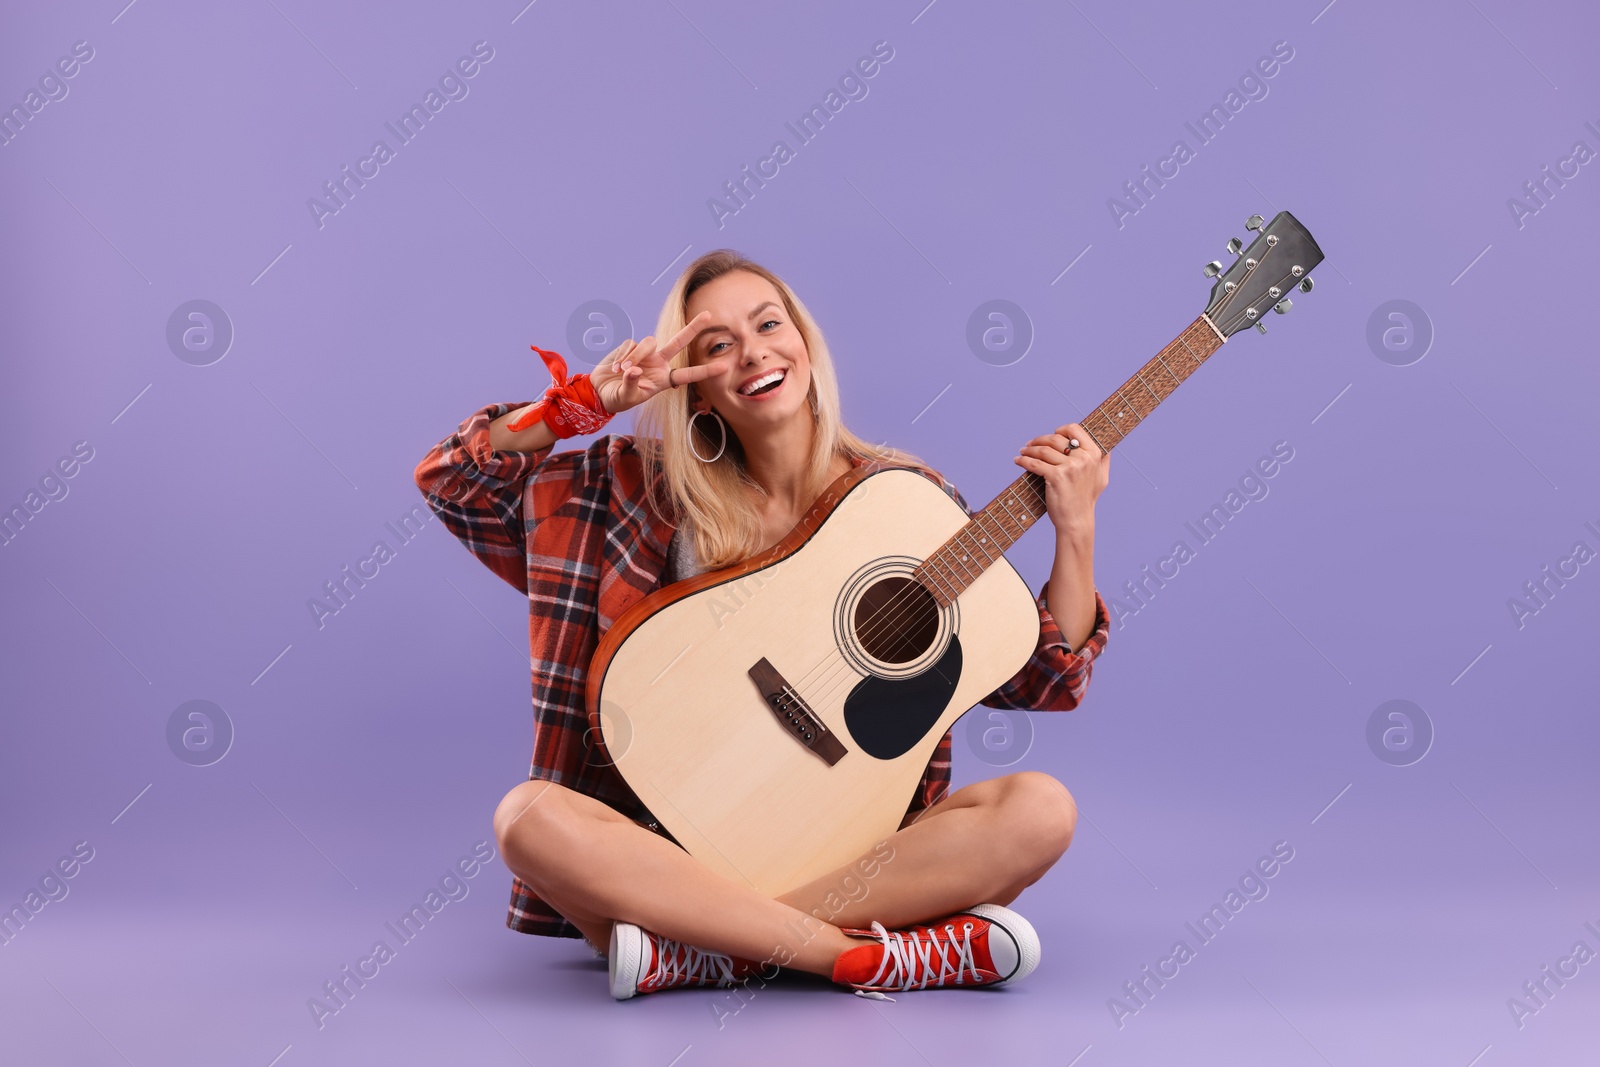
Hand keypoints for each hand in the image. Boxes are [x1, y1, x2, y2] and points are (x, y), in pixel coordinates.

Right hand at [590, 311, 734, 413]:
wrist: (600, 392)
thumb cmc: (617, 398)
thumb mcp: (626, 397)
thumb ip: (632, 384)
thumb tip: (634, 369)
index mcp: (664, 379)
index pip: (688, 374)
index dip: (705, 371)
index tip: (723, 367)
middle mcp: (659, 363)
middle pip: (679, 342)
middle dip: (693, 328)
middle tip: (709, 315)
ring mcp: (646, 353)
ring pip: (649, 343)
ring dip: (635, 356)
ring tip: (621, 371)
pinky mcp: (630, 346)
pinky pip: (631, 344)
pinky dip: (622, 356)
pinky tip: (615, 368)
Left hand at [1013, 423, 1108, 537]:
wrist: (1077, 520)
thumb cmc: (1086, 499)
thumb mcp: (1102, 477)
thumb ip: (1103, 460)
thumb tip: (1105, 445)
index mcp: (1094, 454)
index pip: (1075, 429)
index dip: (1060, 430)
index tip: (1051, 435)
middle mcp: (1084, 458)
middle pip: (1055, 439)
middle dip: (1039, 440)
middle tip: (1030, 444)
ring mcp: (1070, 467)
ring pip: (1043, 450)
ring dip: (1029, 449)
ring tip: (1023, 451)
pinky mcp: (1056, 476)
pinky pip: (1035, 463)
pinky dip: (1024, 460)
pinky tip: (1018, 460)